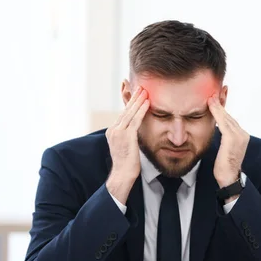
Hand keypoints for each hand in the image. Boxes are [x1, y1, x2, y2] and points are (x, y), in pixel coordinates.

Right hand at [105, 87, 148, 203]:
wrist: (123, 175)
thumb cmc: (127, 164)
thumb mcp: (127, 147)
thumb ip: (129, 137)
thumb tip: (135, 132)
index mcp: (113, 131)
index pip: (123, 114)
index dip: (130, 103)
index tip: (135, 93)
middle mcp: (114, 130)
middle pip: (125, 110)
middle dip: (133, 97)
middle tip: (141, 86)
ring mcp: (119, 132)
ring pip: (130, 112)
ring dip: (138, 100)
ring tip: (145, 90)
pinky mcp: (127, 136)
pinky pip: (136, 120)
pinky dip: (142, 110)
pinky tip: (148, 102)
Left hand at [208, 94, 249, 191]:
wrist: (229, 178)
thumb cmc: (224, 166)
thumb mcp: (224, 148)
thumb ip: (223, 136)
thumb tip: (217, 127)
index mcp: (242, 135)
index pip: (230, 119)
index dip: (223, 108)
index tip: (217, 96)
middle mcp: (243, 134)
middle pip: (229, 116)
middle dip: (220, 104)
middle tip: (213, 92)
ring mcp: (239, 136)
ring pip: (226, 117)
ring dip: (217, 106)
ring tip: (210, 96)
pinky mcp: (232, 139)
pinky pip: (223, 122)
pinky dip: (217, 113)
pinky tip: (210, 105)